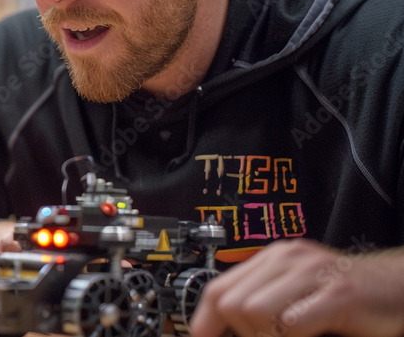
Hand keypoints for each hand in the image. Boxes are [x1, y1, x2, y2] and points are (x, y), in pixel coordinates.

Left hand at [190, 239, 403, 336]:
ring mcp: (313, 274)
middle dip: (244, 333)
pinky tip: (311, 334)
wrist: (398, 285)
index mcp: (273, 259)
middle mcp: (288, 260)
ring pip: (255, 311)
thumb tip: (227, 329)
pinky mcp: (339, 295)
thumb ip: (264, 301)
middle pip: (232, 304)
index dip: (205, 321)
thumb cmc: (347, 295)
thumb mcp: (297, 292)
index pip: (219, 289)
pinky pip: (292, 323)